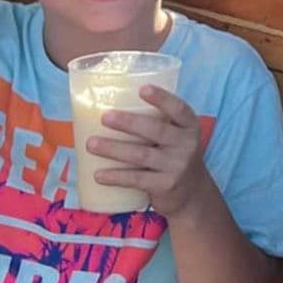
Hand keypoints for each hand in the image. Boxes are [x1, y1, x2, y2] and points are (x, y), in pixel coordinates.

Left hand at [85, 84, 209, 217]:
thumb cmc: (173, 154)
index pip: (179, 109)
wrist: (190, 193)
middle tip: (105, 117)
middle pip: (156, 130)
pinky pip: (137, 179)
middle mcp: (187, 144)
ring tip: (91, 144)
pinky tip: (98, 174)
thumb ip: (157, 121)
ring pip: (141, 155)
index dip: (162, 98)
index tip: (142, 89)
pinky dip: (116, 176)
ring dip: (114, 149)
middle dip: (129, 123)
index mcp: (189, 126)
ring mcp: (176, 166)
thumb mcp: (176, 135)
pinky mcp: (165, 185)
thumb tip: (113, 103)